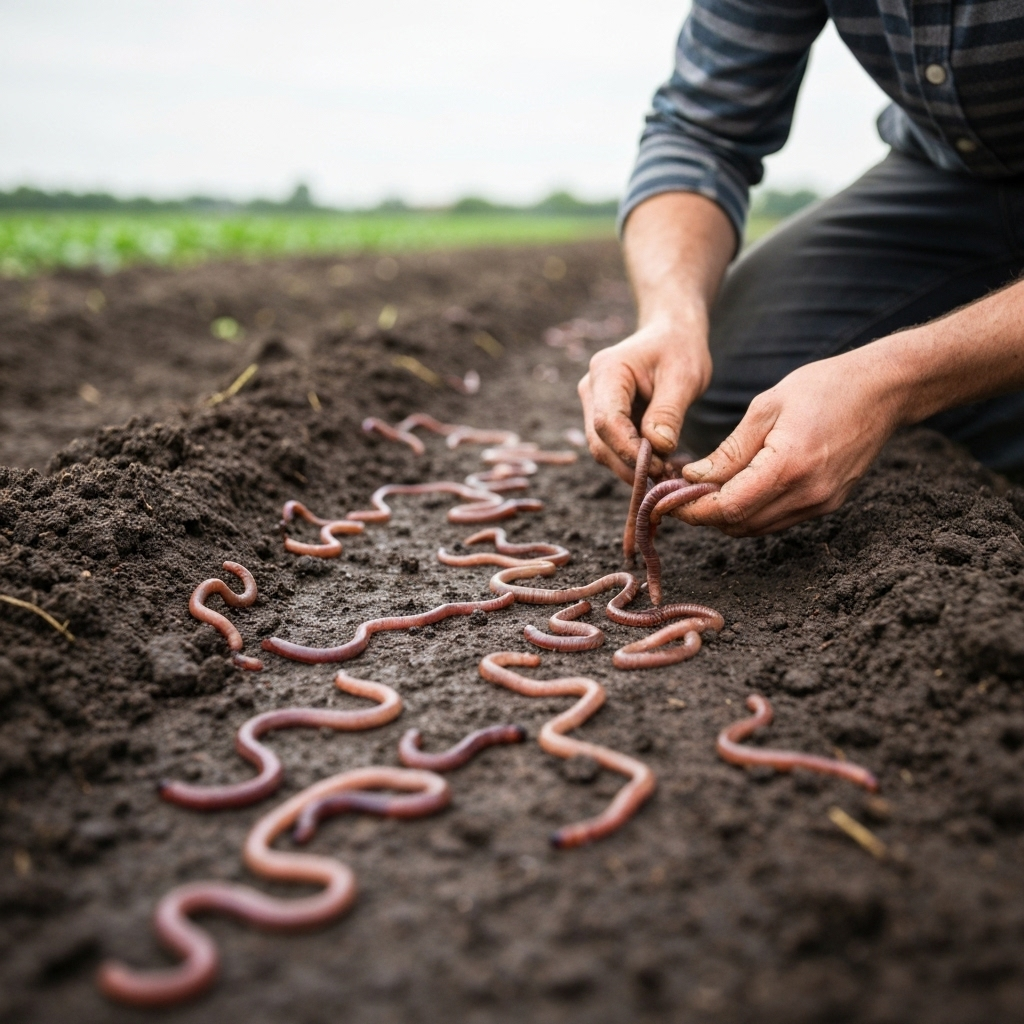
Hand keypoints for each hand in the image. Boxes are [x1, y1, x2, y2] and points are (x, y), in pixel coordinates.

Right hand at [578, 317, 711, 483]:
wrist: (671, 335)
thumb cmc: (679, 350)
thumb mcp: (684, 377)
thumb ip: (668, 413)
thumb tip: (657, 448)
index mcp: (608, 371)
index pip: (607, 422)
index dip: (629, 450)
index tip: (659, 466)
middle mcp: (592, 388)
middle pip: (599, 441)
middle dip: (629, 465)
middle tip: (666, 476)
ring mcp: (593, 404)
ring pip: (603, 449)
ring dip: (631, 466)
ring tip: (666, 471)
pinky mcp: (602, 417)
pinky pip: (611, 446)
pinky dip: (632, 460)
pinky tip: (658, 464)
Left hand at [676, 347, 902, 534]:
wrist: (884, 390)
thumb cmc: (824, 388)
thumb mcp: (766, 408)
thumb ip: (729, 451)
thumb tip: (693, 479)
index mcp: (789, 467)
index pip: (729, 508)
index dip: (694, 510)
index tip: (669, 499)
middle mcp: (808, 494)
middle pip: (740, 525)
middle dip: (704, 515)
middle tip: (678, 495)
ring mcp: (821, 504)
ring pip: (757, 528)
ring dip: (726, 516)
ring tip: (702, 491)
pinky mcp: (828, 504)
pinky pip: (777, 520)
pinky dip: (750, 511)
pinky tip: (735, 489)